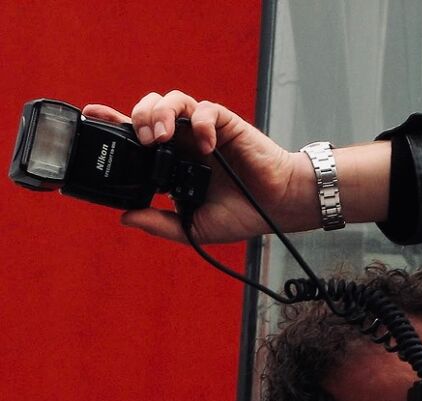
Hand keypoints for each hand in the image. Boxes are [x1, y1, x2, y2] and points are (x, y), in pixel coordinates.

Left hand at [81, 90, 319, 243]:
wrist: (277, 207)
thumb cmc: (242, 215)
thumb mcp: (194, 228)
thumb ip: (161, 224)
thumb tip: (126, 217)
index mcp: (173, 163)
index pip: (137, 137)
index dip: (114, 123)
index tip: (92, 117)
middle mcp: (184, 141)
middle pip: (148, 110)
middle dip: (136, 117)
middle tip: (141, 141)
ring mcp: (203, 130)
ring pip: (171, 100)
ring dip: (159, 112)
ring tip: (161, 136)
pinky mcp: (224, 124)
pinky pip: (204, 109)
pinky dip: (199, 122)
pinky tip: (204, 144)